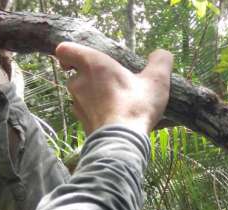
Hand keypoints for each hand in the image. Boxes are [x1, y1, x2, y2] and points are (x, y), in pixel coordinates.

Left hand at [55, 42, 172, 134]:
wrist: (122, 141)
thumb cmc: (136, 106)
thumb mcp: (157, 80)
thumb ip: (160, 62)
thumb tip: (162, 53)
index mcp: (93, 65)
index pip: (65, 49)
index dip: (70, 53)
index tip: (83, 61)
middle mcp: (78, 83)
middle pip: (76, 75)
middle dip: (92, 79)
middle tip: (114, 85)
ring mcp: (77, 104)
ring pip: (81, 95)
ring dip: (95, 97)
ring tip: (117, 105)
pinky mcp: (81, 123)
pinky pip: (87, 114)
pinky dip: (97, 114)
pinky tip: (114, 120)